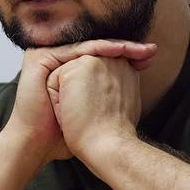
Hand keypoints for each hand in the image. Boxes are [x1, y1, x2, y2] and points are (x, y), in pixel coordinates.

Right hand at [2, 39, 155, 167]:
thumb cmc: (66, 133)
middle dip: (125, 48)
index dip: (125, 55)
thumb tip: (137, 79)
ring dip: (116, 46)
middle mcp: (57, 59)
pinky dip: (99, 49)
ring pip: (88, 46)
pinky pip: (75, 49)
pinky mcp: (40, 58)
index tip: (149, 58)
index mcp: (67, 68)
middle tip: (150, 50)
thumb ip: (109, 91)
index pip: (100, 55)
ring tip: (139, 49)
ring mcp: (47, 56)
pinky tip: (119, 50)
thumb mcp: (93, 108)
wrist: (39, 144)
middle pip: (96, 48)